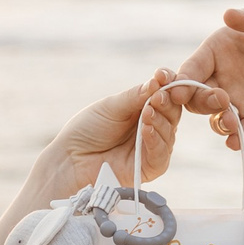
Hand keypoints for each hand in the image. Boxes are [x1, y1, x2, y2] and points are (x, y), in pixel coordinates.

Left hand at [39, 72, 185, 197]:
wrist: (71, 157)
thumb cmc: (88, 129)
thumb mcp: (112, 106)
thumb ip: (136, 95)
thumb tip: (159, 80)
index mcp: (143, 108)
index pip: (166, 95)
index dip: (169, 84)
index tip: (163, 76)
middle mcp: (151, 127)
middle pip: (173, 114)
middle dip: (166, 103)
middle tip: (156, 98)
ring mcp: (151, 148)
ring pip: (169, 134)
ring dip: (160, 121)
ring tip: (147, 112)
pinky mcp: (148, 168)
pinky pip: (160, 156)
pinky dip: (156, 141)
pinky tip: (146, 130)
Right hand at [174, 5, 243, 142]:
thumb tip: (227, 14)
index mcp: (219, 52)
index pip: (192, 67)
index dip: (182, 79)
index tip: (178, 90)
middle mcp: (223, 79)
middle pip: (196, 97)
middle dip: (199, 101)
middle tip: (220, 98)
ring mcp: (238, 103)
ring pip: (215, 118)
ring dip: (218, 122)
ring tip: (231, 120)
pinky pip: (241, 135)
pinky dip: (236, 140)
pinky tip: (237, 142)